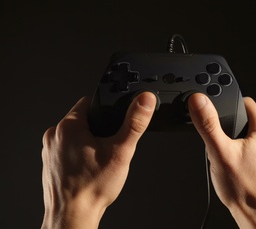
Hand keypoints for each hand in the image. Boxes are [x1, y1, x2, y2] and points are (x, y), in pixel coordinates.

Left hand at [41, 92, 155, 228]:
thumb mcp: (121, 151)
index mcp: (69, 126)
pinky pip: (66, 150)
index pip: (89, 102)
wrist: (73, 216)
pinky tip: (88, 169)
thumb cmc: (91, 188)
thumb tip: (145, 101)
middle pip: (82, 120)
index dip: (105, 109)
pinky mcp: (49, 164)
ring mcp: (49, 151)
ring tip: (98, 160)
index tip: (113, 122)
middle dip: (98, 129)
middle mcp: (54, 136)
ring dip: (87, 142)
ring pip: (75, 136)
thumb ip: (135, 123)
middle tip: (109, 146)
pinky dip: (78, 155)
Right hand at [188, 93, 255, 228]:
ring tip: (229, 157)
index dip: (228, 107)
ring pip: (248, 133)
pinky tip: (236, 166)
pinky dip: (243, 151)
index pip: (245, 102)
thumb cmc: (244, 189)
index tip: (218, 118)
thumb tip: (199, 101)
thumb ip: (208, 124)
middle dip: (230, 127)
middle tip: (222, 144)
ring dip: (236, 140)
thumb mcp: (219, 152)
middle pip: (246, 118)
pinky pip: (253, 147)